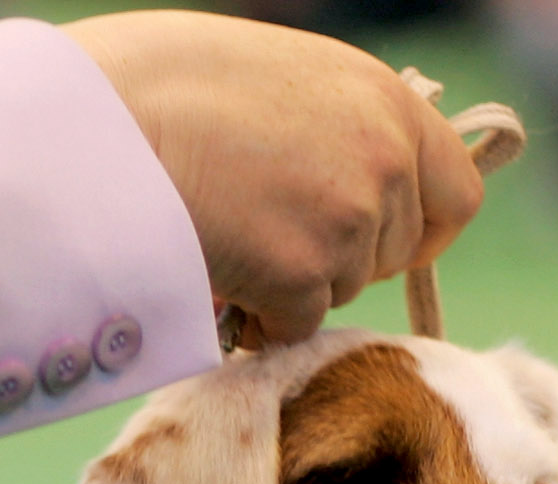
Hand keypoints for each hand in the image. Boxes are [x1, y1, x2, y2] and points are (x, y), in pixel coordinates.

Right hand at [64, 12, 482, 345]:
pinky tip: (211, 268)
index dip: (418, 229)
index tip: (375, 242)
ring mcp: (348, 219)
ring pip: (338, 292)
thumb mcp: (283, 83)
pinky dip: (252, 316)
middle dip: (337, 259)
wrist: (100, 117)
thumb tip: (354, 186)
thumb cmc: (166, 88)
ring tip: (223, 234)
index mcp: (386, 99)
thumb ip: (337, 130)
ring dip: (287, 285)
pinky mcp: (303, 276)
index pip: (457, 193)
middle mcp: (384, 156)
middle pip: (391, 255)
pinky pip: (291, 327)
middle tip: (263, 229)